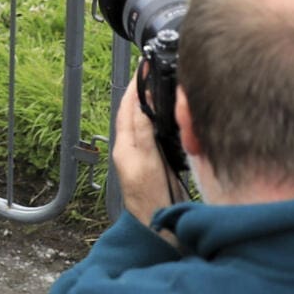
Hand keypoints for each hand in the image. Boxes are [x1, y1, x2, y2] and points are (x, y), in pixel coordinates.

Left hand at [111, 79, 179, 232]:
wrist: (158, 227)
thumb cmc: (150, 198)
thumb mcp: (148, 160)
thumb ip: (144, 130)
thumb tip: (142, 100)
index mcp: (125, 145)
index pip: (128, 106)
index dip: (135, 85)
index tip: (144, 66)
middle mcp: (131, 147)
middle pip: (133, 110)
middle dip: (140, 89)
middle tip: (151, 68)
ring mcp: (142, 154)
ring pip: (142, 120)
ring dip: (148, 101)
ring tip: (159, 83)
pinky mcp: (155, 161)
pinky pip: (152, 132)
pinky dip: (158, 118)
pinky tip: (168, 113)